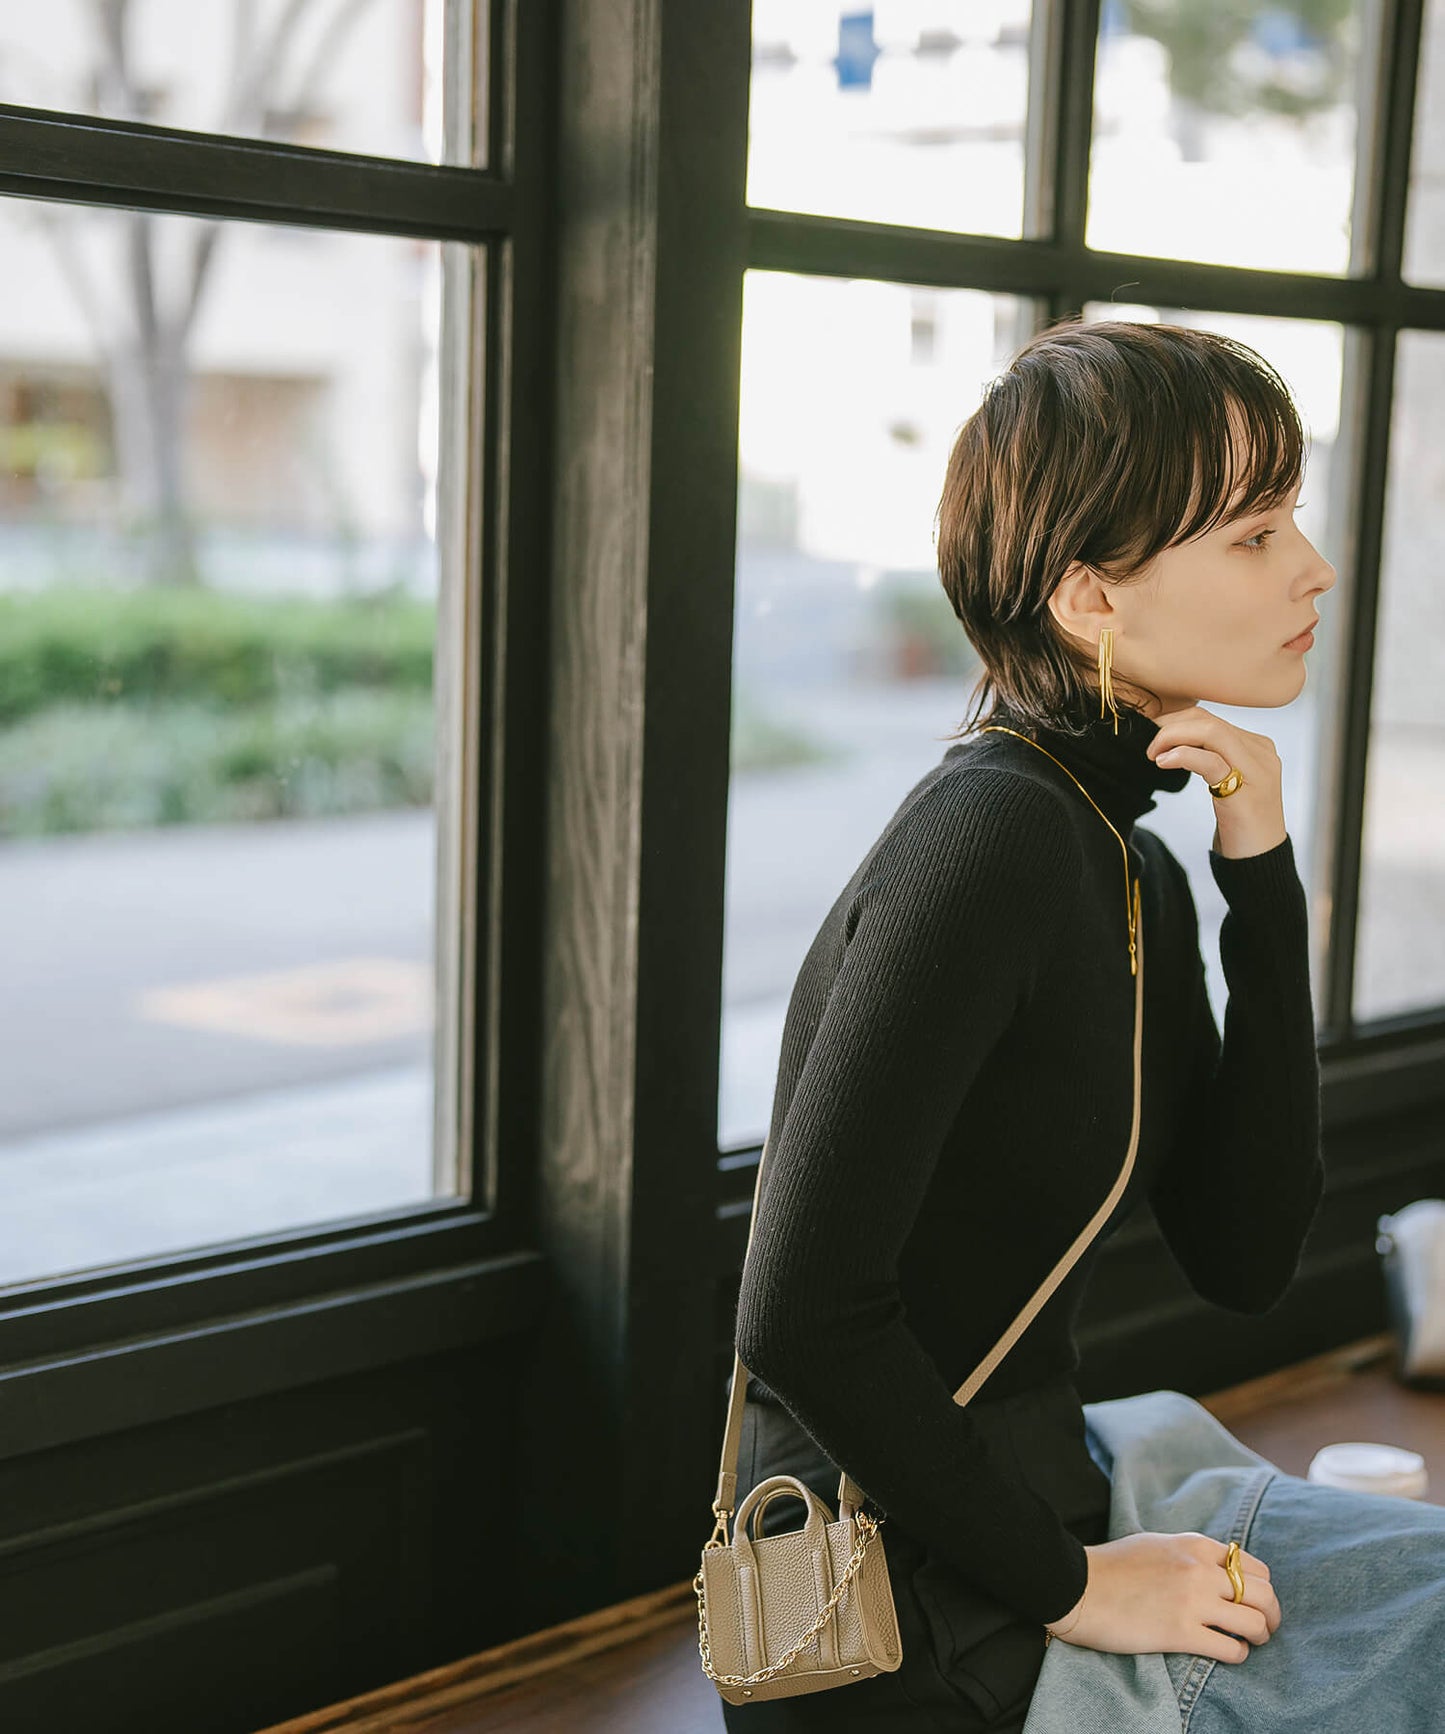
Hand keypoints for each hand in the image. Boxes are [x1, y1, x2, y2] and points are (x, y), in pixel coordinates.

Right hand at [1047, 1532, 1281, 1659]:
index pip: (1254, 1566)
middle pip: (1263, 1593)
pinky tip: (1228, 1652)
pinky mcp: (1181, 1633)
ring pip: (1255, 1622)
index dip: (1262, 1587)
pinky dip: (1238, 1654)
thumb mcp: (1157, 1543)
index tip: (1256, 1601)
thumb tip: (1219, 1569)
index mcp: (1195, 1546)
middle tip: (1265, 1627)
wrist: (1078, 1586)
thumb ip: (1191, 1554)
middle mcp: (1200, 1570)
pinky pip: (1231, 1649)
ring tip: (1250, 1642)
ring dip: (1260, 1636)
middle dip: (1272, 1614)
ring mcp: (1192, 1602)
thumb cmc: (1112, 1565)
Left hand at [1144, 706, 1287, 859]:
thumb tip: (1173, 742)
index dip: (1176, 719)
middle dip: (1170, 725)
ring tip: (1152, 753)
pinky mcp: (1246, 790)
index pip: (1211, 718)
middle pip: (1209, 720)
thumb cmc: (1239, 824)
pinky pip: (1210, 760)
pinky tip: (1163, 762)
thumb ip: (1212, 759)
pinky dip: (1182, 755)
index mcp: (1257, 746)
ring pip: (1210, 732)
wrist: (1260, 861)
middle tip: (1148, 743)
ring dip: (1172, 737)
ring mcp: (1257, 769)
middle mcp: (1261, 751)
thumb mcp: (1228, 783)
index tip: (1151, 731)